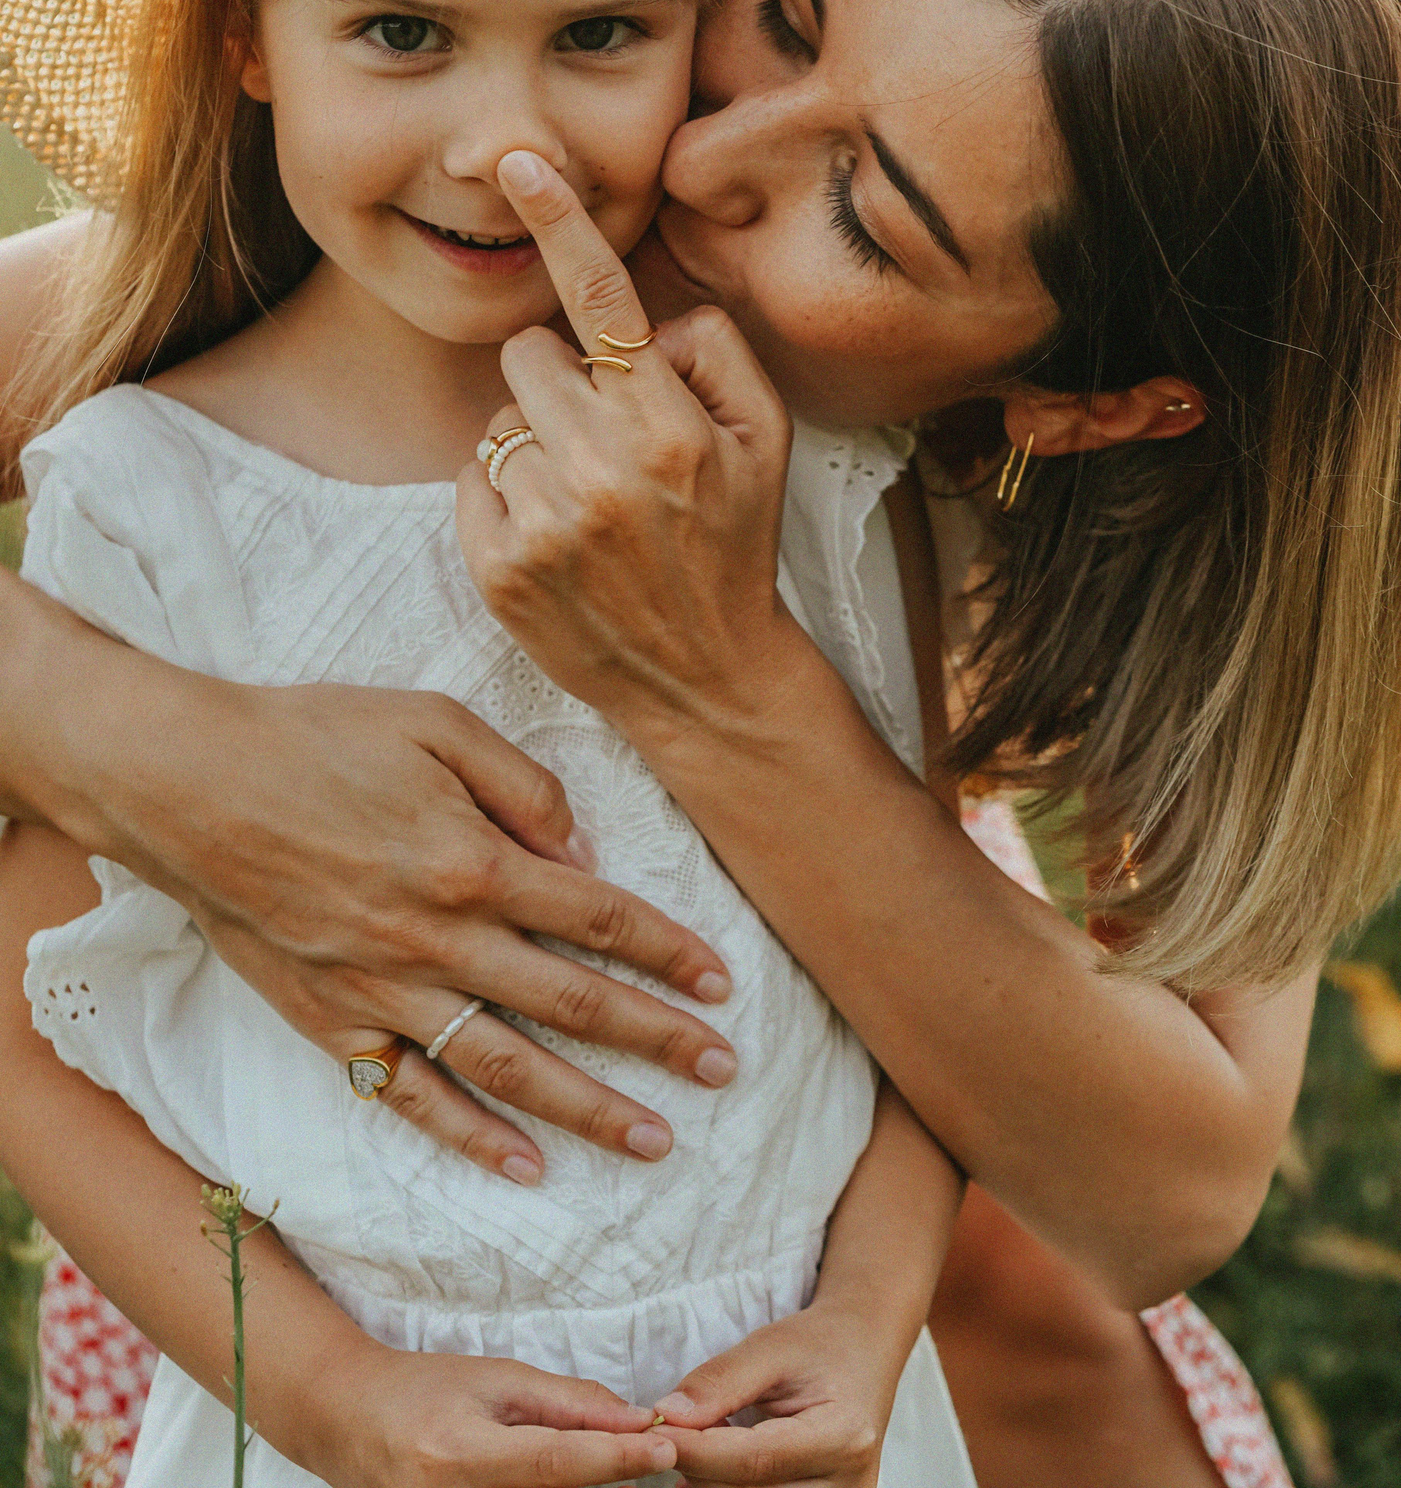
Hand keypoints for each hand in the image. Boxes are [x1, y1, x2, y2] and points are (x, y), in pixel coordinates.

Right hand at [14, 585, 739, 1179]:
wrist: (188, 784)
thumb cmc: (315, 736)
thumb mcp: (433, 724)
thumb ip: (522, 785)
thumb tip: (583, 853)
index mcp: (472, 861)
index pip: (597, 918)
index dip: (668, 951)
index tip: (722, 983)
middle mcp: (438, 939)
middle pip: (571, 1001)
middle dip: (656, 1039)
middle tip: (724, 1072)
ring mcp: (384, 990)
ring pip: (506, 1066)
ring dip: (588, 1107)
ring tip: (656, 1140)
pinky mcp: (332, 1021)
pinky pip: (412, 1095)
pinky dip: (470, 1137)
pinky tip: (527, 1165)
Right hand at [316, 1343, 679, 1487]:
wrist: (349, 1420)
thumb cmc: (424, 1388)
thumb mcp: (497, 1378)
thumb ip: (567, 1403)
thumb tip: (636, 1419)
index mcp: (461, 1454)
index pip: (554, 1463)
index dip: (614, 1459)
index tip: (665, 1447)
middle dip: (606, 1478)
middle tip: (649, 1455)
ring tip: (594, 1458)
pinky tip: (564, 1476)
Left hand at [455, 151, 812, 744]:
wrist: (708, 678)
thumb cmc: (736, 544)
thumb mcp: (769, 441)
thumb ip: (720, 352)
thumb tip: (653, 323)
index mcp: (671, 425)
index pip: (602, 302)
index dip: (560, 221)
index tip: (520, 165)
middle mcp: (603, 468)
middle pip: (530, 352)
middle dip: (563, 379)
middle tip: (604, 437)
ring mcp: (545, 522)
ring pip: (500, 416)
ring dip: (536, 440)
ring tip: (584, 495)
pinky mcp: (499, 567)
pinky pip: (471, 475)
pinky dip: (505, 493)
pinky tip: (553, 532)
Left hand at [652, 1304, 899, 1486]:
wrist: (865, 1353)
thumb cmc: (820, 1345)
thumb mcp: (771, 1345)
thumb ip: (720, 1380)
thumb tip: (666, 1416)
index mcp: (843, 1436)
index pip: (755, 1460)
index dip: (697, 1451)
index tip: (653, 1432)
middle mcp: (848, 1485)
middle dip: (697, 1469)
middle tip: (660, 1439)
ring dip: (710, 1483)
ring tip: (689, 1449)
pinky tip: (708, 1469)